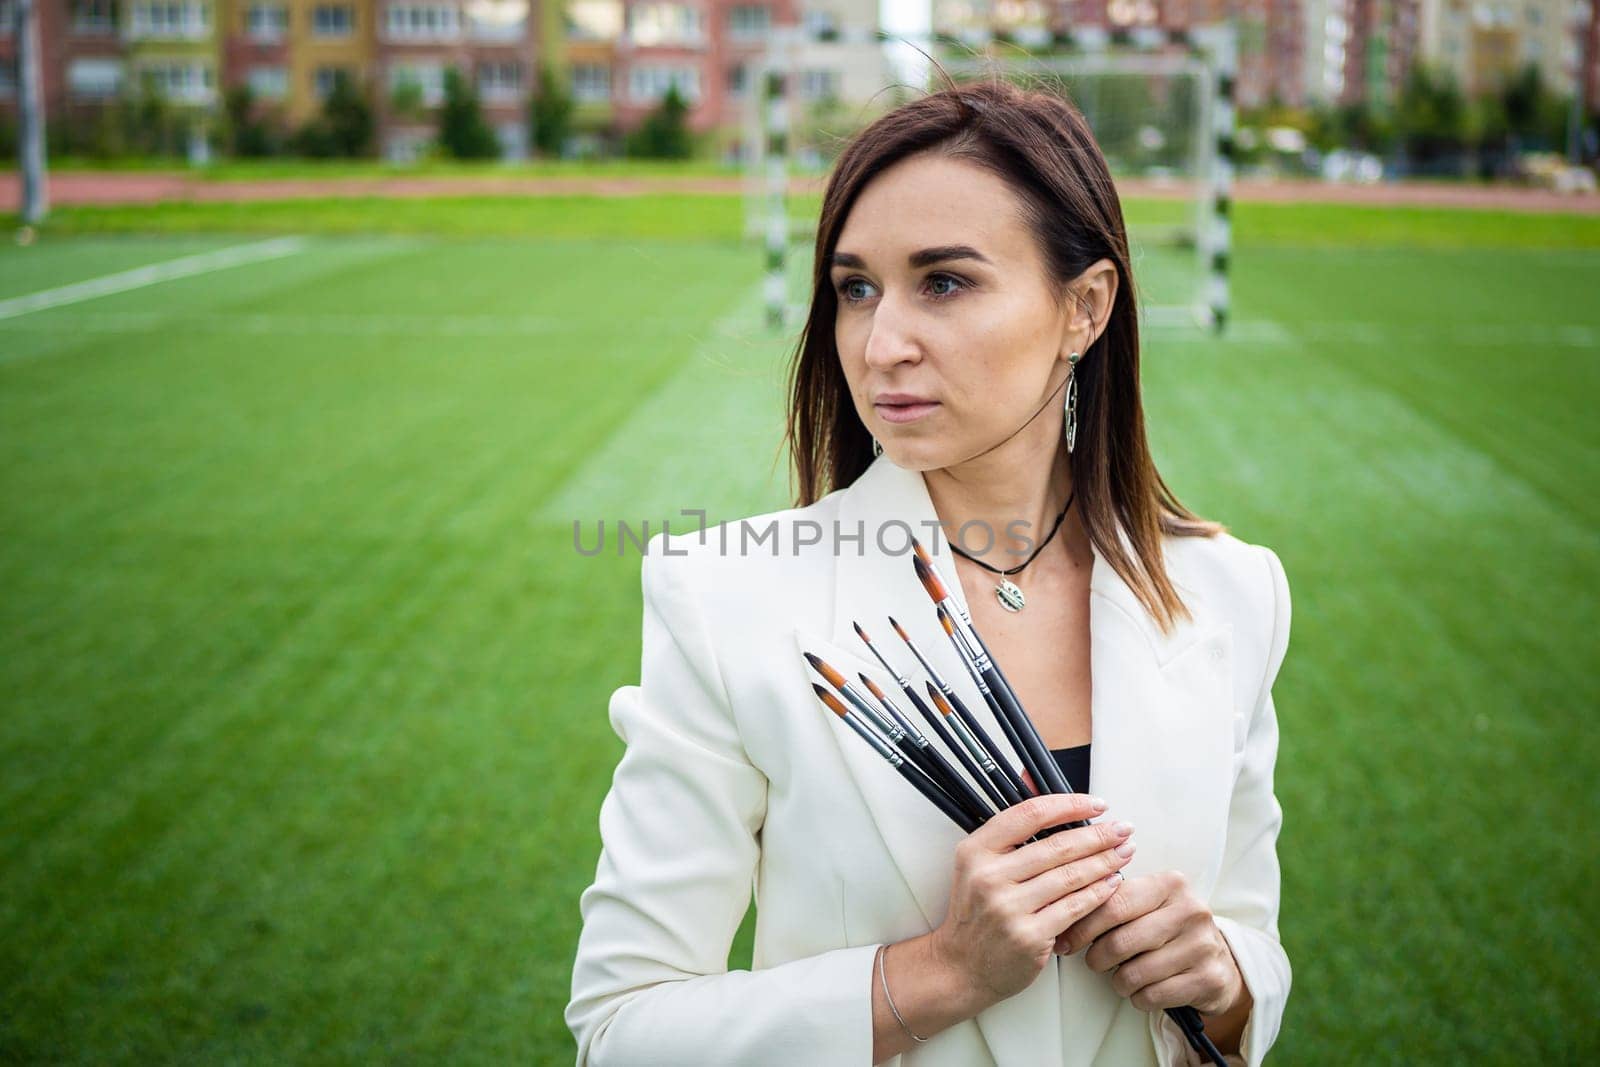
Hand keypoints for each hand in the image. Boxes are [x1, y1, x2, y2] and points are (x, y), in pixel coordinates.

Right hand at [927, 794, 1137, 1011]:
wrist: (961, 964)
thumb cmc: (977, 911)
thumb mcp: (979, 862)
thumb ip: (1009, 826)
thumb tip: (1031, 775)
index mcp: (976, 850)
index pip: (1029, 814)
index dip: (1069, 805)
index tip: (1096, 804)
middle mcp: (989, 876)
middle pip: (1057, 846)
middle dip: (1098, 835)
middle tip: (1122, 829)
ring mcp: (1008, 908)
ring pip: (1070, 876)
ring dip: (1104, 862)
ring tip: (1124, 852)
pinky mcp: (1029, 936)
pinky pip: (1074, 908)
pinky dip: (1098, 893)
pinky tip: (1112, 883)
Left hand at [1053, 870, 1244, 1015]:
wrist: (1220, 963)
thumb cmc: (1170, 931)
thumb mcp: (1149, 905)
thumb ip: (1115, 900)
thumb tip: (1063, 909)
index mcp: (1171, 883)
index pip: (1114, 903)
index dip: (1083, 925)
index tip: (1066, 939)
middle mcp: (1191, 910)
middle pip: (1120, 941)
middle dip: (1096, 957)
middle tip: (1093, 961)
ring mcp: (1203, 945)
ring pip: (1134, 973)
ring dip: (1118, 981)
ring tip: (1121, 976)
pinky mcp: (1208, 978)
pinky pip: (1153, 995)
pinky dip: (1138, 998)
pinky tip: (1142, 990)